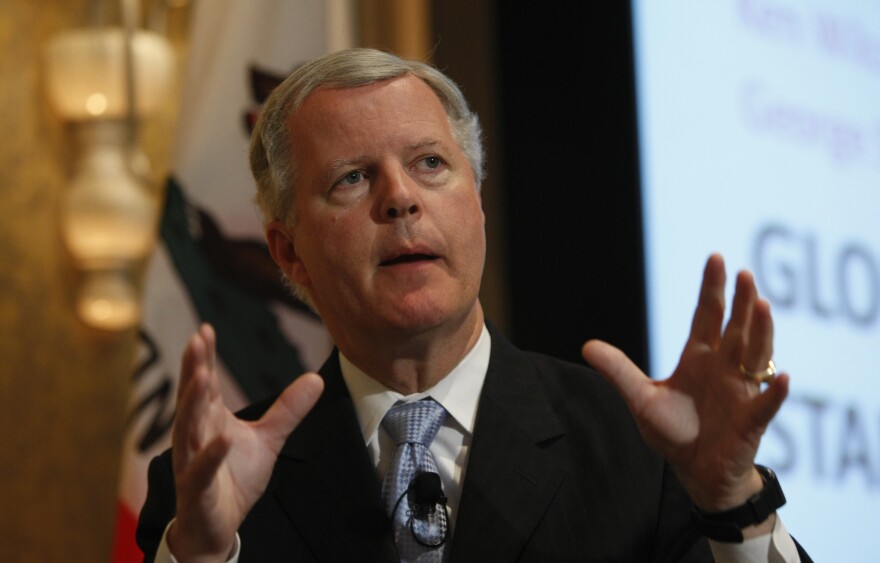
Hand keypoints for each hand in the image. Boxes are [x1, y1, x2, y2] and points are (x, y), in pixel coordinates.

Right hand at [168, 324, 323, 561]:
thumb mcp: (268, 439)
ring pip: (188, 429)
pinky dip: (212, 454)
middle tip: (196, 340)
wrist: (217, 526)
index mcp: (208, 420)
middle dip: (193, 369)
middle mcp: (195, 436)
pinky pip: (201, 470)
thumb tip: (316, 378)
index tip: (206, 329)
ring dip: (193, 403)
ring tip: (203, 376)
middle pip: (192, 398)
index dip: (203, 357)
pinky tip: (224, 437)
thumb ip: (288, 409)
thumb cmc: (233, 478)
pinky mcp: (197, 490)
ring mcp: (191, 463)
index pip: (204, 384)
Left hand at [582, 254, 788, 512]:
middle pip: (736, 327)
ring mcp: (741, 391)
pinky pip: (766, 403)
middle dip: (741, 301)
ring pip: (756, 355)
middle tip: (745, 273)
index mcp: (699, 358)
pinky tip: (783, 376)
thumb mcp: (641, 399)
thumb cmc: (674, 432)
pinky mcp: (751, 420)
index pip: (707, 315)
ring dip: (761, 332)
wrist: (695, 472)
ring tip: (763, 306)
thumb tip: (587, 345)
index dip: (712, 288)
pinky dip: (775, 391)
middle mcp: (724, 368)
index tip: (716, 258)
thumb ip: (619, 371)